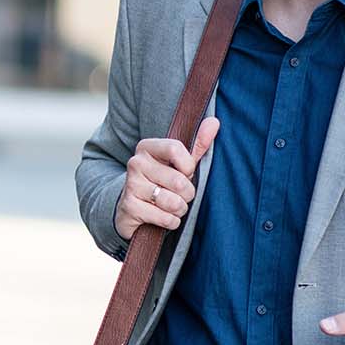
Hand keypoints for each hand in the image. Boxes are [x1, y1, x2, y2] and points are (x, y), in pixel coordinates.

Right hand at [116, 116, 220, 241]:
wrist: (132, 209)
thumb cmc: (162, 183)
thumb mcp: (180, 164)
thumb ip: (198, 145)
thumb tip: (214, 122)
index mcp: (147, 148)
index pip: (175, 149)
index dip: (188, 166)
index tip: (185, 173)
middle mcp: (135, 163)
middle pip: (179, 181)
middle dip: (187, 194)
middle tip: (178, 194)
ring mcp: (131, 186)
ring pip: (173, 202)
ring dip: (179, 209)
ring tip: (170, 206)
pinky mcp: (129, 207)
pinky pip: (165, 218)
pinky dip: (170, 221)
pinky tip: (161, 217)